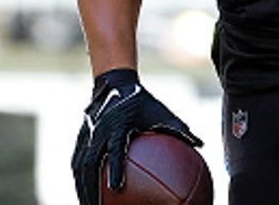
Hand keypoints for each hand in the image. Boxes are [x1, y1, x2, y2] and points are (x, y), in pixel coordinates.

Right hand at [71, 68, 202, 204]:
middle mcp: (99, 132)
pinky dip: (80, 182)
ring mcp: (86, 137)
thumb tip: (201, 144)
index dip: (114, 169)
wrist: (113, 85)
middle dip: (90, 189)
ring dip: (83, 189)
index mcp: (118, 125)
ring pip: (80, 168)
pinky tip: (87, 197)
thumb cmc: (141, 102)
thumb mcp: (161, 112)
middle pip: (89, 165)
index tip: (117, 188)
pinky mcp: (80, 141)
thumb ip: (179, 129)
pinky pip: (77, 164)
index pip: (114, 149)